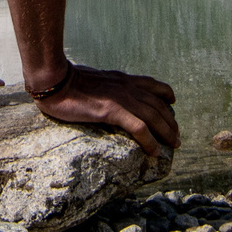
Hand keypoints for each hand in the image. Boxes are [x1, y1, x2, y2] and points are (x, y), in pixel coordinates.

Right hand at [28, 63, 179, 157]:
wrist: (54, 80)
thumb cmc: (66, 81)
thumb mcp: (92, 80)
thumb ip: (104, 86)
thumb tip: (104, 95)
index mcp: (121, 79)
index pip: (151, 84)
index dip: (165, 94)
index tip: (172, 102)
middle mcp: (126, 87)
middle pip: (158, 104)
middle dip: (170, 121)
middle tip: (177, 135)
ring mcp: (120, 98)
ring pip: (154, 116)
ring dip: (167, 132)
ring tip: (174, 144)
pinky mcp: (112, 110)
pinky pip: (139, 128)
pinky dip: (150, 140)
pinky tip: (154, 152)